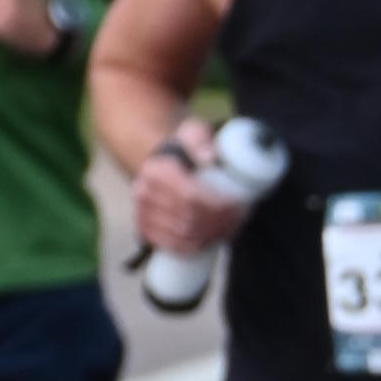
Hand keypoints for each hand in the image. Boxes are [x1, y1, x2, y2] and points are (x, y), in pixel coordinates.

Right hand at [132, 121, 247, 258]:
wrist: (159, 161)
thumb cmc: (182, 148)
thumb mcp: (192, 132)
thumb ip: (201, 139)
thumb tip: (210, 157)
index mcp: (155, 170)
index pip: (191, 196)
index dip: (218, 206)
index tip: (239, 205)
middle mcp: (143, 193)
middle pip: (189, 218)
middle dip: (219, 223)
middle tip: (240, 219)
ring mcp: (140, 213)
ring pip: (183, 235)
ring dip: (211, 236)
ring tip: (230, 228)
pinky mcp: (143, 229)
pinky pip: (171, 246)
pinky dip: (194, 247)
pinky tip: (211, 241)